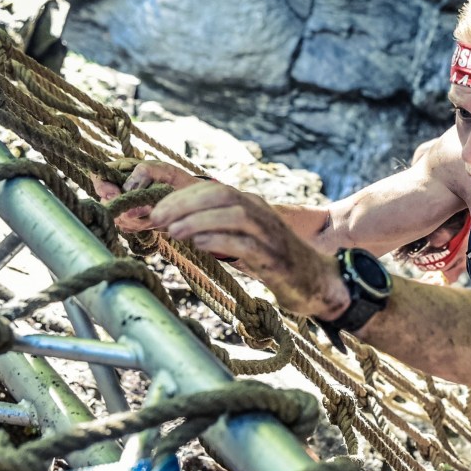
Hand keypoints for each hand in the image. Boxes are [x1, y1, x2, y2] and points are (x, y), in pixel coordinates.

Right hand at [91, 161, 202, 232]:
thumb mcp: (163, 170)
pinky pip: (128, 228)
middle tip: (142, 209)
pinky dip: (141, 226)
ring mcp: (124, 208)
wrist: (190, 200)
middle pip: (106, 202)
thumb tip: (127, 188)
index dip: (102, 187)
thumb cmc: (176, 180)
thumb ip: (145, 172)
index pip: (99, 178)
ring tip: (153, 212)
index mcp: (121, 172)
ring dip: (135, 219)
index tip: (114, 194)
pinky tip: (153, 221)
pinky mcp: (132, 223)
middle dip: (123, 208)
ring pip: (117, 217)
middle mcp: (118, 190)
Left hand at [149, 182, 348, 317]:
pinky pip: (246, 243)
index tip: (154, 209)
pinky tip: (199, 246)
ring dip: (198, 220)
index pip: (211, 188)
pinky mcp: (275, 258)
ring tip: (172, 231)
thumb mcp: (243, 240)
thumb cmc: (275, 262)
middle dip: (184, 203)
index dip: (180, 195)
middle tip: (156, 218)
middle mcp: (260, 213)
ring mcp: (269, 234)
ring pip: (233, 214)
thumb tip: (176, 227)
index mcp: (251, 206)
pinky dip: (220, 241)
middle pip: (220, 194)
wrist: (317, 282)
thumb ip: (216, 231)